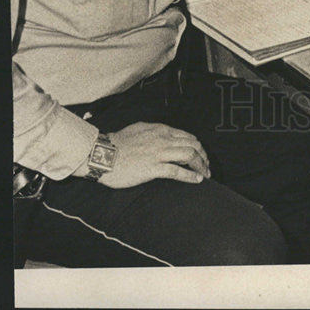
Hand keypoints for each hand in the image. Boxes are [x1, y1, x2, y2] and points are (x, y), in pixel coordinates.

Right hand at [81, 122, 210, 188]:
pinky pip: (177, 171)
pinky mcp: (153, 168)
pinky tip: (197, 180)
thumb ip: (154, 132)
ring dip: (201, 165)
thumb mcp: (140, 129)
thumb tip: (164, 135)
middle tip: (207, 166)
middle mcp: (163, 139)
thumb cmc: (117, 143)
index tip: (201, 155)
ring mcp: (159, 153)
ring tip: (205, 173)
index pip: (187, 136)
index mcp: (161, 130)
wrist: (102, 154)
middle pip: (192, 145)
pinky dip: (190, 176)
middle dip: (203, 156)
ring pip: (189, 155)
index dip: (197, 146)